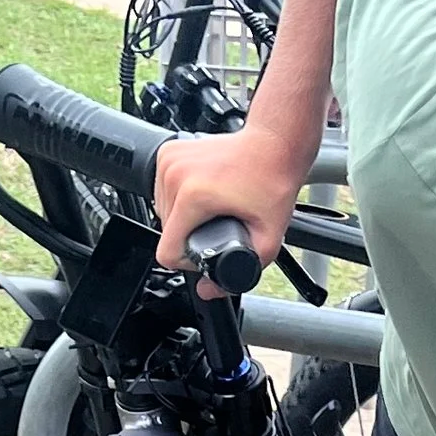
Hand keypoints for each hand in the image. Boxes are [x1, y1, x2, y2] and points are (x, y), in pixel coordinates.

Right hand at [152, 126, 303, 293]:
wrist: (274, 144)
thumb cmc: (273, 182)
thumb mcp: (268, 238)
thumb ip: (243, 273)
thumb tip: (208, 291)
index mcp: (193, 196)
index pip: (166, 250)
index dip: (187, 261)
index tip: (207, 250)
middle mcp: (175, 174)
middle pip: (165, 231)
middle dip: (188, 236)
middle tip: (218, 225)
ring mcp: (169, 160)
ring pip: (161, 210)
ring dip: (182, 218)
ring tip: (212, 208)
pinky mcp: (167, 152)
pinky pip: (162, 189)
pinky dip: (178, 197)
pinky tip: (202, 194)